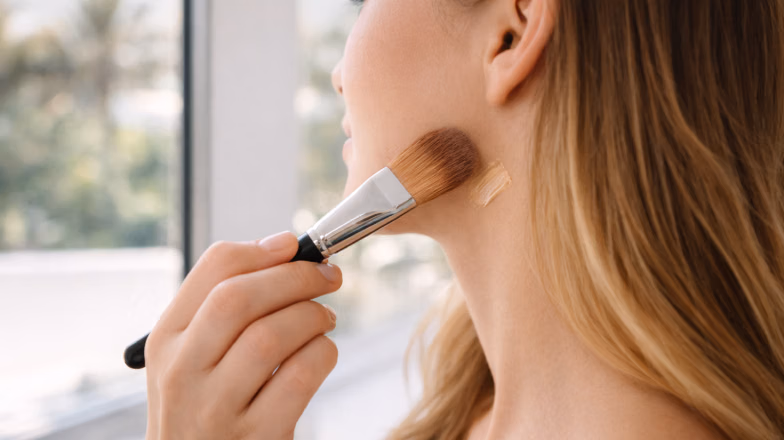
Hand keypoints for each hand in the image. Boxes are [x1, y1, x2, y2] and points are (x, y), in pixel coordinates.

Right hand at [144, 231, 341, 439]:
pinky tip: (322, 352)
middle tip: (326, 276)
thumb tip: (279, 247)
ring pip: (271, 335)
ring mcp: (216, 409)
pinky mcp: (257, 436)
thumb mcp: (194, 357)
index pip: (212, 270)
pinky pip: (299, 376)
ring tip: (324, 319)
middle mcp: (183, 372)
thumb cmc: (206, 407)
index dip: (262, 250)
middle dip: (295, 276)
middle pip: (240, 298)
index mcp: (167, 340)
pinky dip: (322, 353)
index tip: (292, 246)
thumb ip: (223, 306)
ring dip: (312, 316)